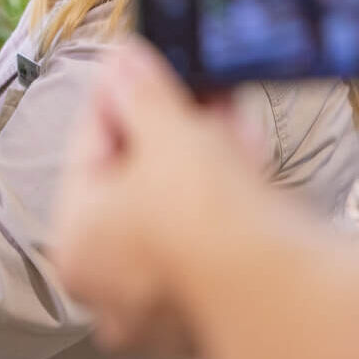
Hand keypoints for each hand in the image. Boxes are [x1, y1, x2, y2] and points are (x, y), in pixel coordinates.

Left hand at [51, 37, 265, 354]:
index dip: (113, 95)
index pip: (87, 147)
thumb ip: (139, 92)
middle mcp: (110, 281)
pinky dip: (221, 183)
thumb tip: (124, 61)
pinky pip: (207, 225)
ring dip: (199, 145)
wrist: (284, 286)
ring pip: (174, 199)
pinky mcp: (219, 297)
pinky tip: (239, 141)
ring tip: (218, 101)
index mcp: (74, 243)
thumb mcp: (164, 133)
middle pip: (134, 175)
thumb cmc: (201, 218)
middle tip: (180, 79)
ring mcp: (164, 296)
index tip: (129, 63)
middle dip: (165, 121)